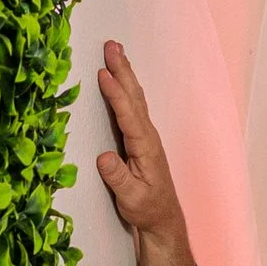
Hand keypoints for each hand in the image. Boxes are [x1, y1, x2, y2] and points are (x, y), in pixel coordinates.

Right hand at [91, 41, 194, 265]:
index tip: (103, 74)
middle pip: (134, 97)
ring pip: (134, 98)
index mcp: (145, 147)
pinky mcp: (139, 139)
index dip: (115, 93)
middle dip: (123, 70)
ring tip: (114, 51)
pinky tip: (118, 79)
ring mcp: (145, 136)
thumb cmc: (147, 210)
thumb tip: (103, 157)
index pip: (128, 115)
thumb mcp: (132, 199)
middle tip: (111, 45)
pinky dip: (124, 88)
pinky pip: (131, 106)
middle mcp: (148, 136)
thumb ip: (118, 178)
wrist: (163, 220)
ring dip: (124, 74)